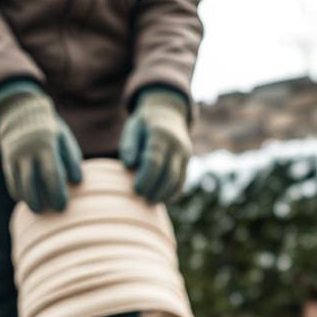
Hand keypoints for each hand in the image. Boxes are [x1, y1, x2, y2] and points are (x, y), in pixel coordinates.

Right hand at [0, 81, 82, 212]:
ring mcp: (14, 155)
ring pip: (19, 185)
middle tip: (49, 211)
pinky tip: (27, 199)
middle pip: (31, 184)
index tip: (61, 206)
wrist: (21, 110)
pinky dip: (19, 193)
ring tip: (38, 208)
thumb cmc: (50, 129)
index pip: (51, 175)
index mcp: (46, 145)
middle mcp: (28, 150)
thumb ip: (72, 159)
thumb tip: (77, 182)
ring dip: (28, 200)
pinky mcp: (6, 159)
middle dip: (40, 201)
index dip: (57, 193)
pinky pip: (11, 182)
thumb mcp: (64, 138)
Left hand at [120, 88, 191, 203]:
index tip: (136, 190)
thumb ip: (129, 146)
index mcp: (160, 135)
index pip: (154, 161)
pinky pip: (182, 182)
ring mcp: (185, 154)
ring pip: (177, 181)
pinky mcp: (187, 162)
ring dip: (164, 195)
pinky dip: (172, 194)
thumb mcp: (132, 128)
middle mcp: (177, 144)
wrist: (167, 113)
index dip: (145, 178)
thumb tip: (130, 165)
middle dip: (155, 190)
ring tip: (150, 203)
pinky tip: (160, 200)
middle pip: (168, 174)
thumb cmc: (143, 124)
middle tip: (141, 200)